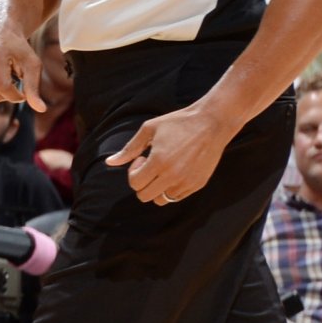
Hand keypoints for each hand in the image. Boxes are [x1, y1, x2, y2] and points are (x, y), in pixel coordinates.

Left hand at [106, 98, 231, 205]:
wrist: (212, 123)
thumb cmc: (178, 123)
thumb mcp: (149, 129)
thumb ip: (129, 148)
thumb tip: (109, 162)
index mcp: (159, 162)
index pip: (135, 184)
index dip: (133, 173)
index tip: (141, 159)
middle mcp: (173, 175)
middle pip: (145, 196)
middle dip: (142, 183)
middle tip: (149, 166)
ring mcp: (187, 182)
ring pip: (161, 200)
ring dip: (156, 188)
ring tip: (163, 170)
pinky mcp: (198, 184)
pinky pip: (177, 197)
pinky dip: (171, 189)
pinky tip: (175, 172)